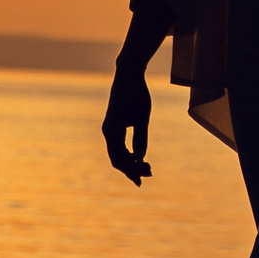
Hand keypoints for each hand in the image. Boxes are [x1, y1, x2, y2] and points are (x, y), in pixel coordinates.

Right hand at [102, 69, 153, 184]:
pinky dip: (128, 153)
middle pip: (117, 159)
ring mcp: (110, 129)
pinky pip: (118, 145)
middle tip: (150, 173)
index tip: (142, 181)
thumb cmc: (137, 95)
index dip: (130, 172)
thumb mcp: (143, 118)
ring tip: (148, 166)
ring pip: (118, 153)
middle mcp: (108, 132)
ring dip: (131, 162)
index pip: (119, 159)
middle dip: (132, 169)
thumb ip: (141, 138)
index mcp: (113, 131)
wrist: (128, 76)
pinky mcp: (114, 125)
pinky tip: (139, 157)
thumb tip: (140, 158)